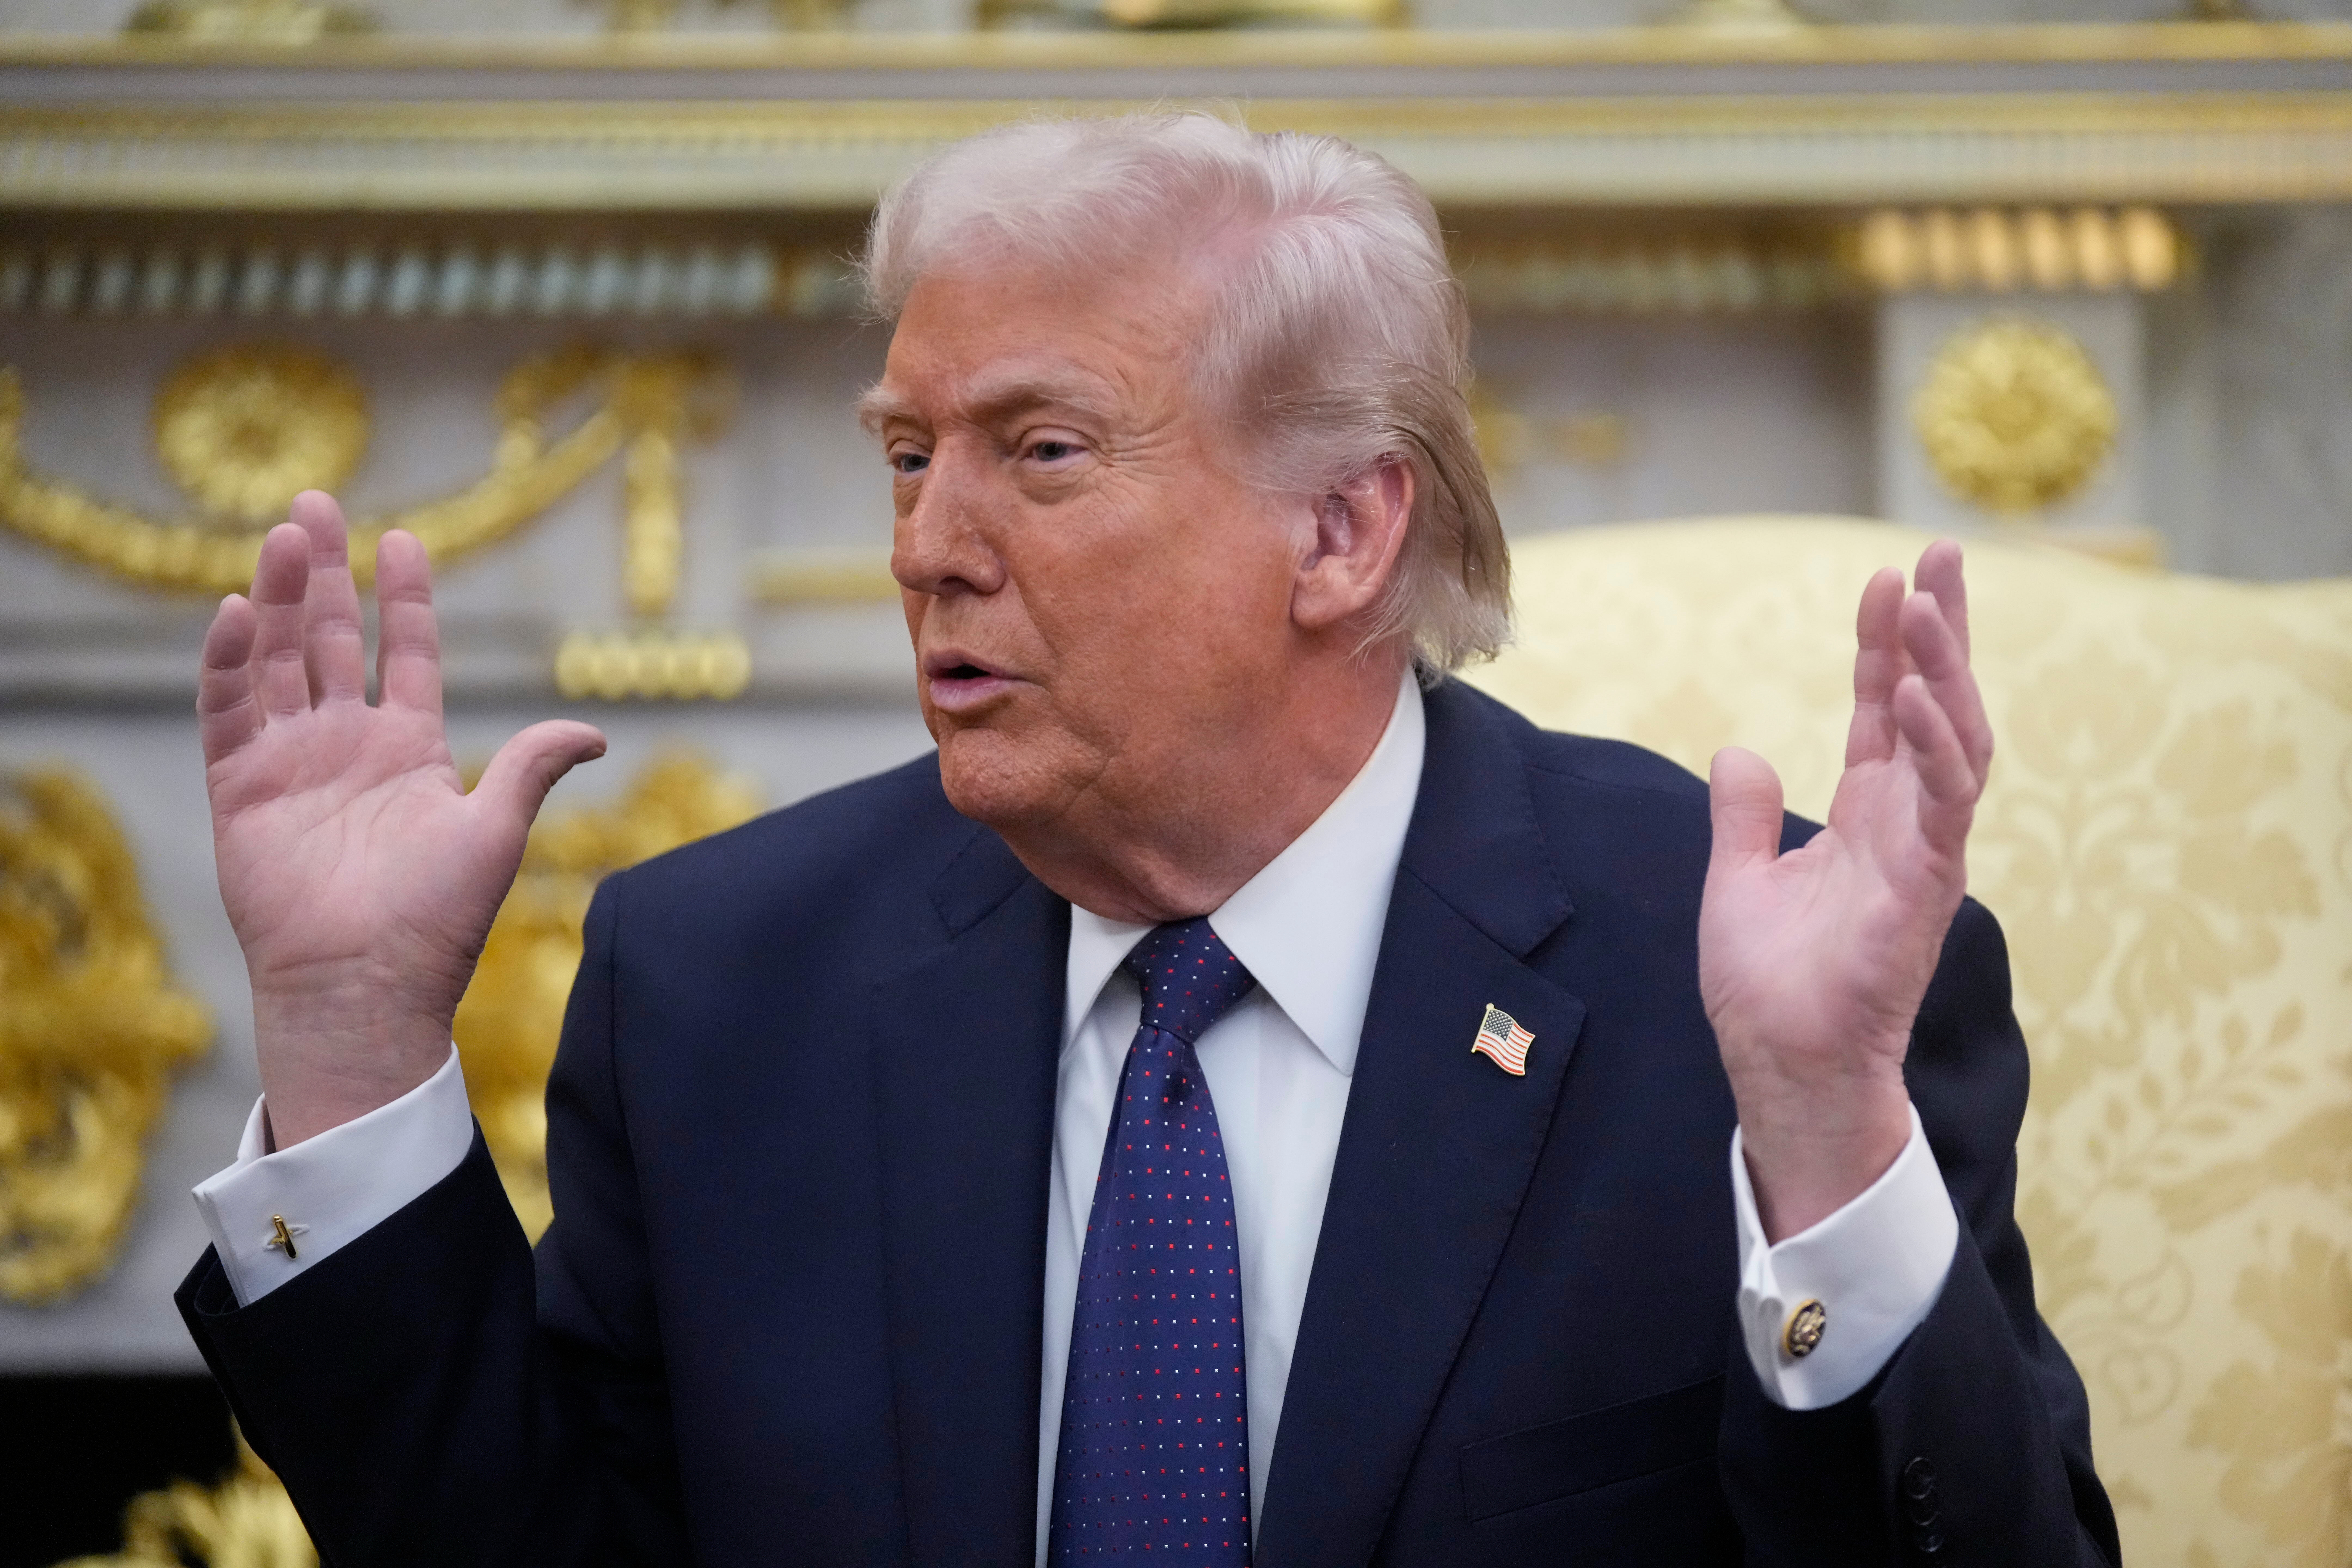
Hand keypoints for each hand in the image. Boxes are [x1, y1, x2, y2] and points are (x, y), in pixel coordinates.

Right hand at [199, 492, 605, 1146]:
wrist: (369, 982)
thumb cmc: (434, 920)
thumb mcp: (495, 830)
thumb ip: (531, 767)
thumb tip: (593, 732)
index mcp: (409, 749)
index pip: (409, 653)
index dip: (405, 597)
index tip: (403, 538)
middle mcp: (346, 744)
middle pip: (332, 639)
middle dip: (325, 573)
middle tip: (315, 503)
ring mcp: (290, 762)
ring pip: (279, 658)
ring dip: (280, 596)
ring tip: (286, 534)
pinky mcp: (240, 787)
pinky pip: (229, 710)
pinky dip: (231, 660)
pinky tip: (239, 609)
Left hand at [1698, 540, 1991, 1241]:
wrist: (1780, 1061)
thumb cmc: (1772, 986)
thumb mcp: (1740, 879)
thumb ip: (1744, 816)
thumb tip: (1738, 753)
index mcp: (1868, 817)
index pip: (1887, 710)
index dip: (1888, 645)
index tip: (1887, 580)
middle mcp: (1907, 825)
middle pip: (1938, 706)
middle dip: (1942, 630)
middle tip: (1940, 553)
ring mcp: (1925, 855)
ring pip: (1957, 741)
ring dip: (1945, 670)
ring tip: (1929, 602)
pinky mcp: (1927, 889)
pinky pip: (1944, 803)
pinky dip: (1933, 746)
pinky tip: (1917, 695)